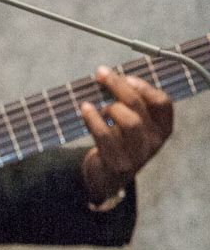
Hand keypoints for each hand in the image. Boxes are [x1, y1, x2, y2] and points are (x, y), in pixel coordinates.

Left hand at [79, 66, 173, 201]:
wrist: (107, 176)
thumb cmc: (117, 140)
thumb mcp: (129, 122)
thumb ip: (126, 103)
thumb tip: (106, 75)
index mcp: (162, 128)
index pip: (163, 103)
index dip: (144, 87)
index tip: (126, 77)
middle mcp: (154, 142)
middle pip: (139, 107)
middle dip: (118, 86)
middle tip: (100, 73)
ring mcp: (138, 155)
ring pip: (130, 122)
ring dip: (110, 108)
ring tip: (100, 108)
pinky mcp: (118, 164)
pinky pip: (106, 137)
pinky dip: (93, 119)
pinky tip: (85, 109)